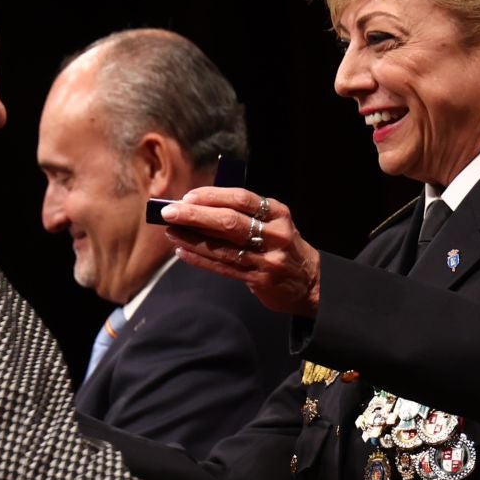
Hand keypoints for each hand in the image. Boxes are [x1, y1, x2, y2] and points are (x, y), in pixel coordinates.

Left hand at [158, 187, 321, 317]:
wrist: (309, 282)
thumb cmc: (282, 246)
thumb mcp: (273, 223)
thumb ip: (244, 214)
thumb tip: (198, 205)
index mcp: (278, 214)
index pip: (241, 199)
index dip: (211, 196)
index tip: (187, 197)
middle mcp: (275, 234)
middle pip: (229, 222)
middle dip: (195, 215)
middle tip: (169, 212)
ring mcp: (268, 259)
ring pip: (222, 247)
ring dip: (192, 238)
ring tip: (171, 231)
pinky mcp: (260, 279)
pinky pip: (223, 267)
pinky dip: (200, 258)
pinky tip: (182, 251)